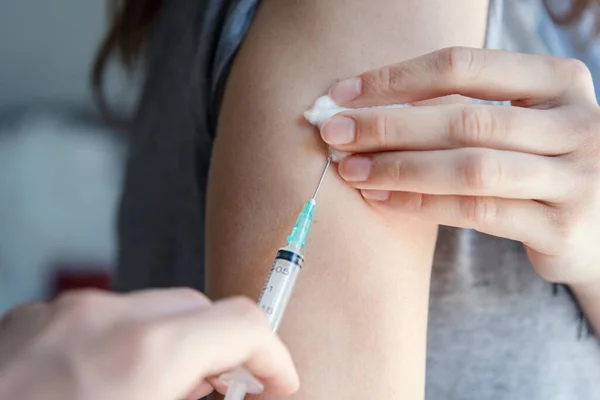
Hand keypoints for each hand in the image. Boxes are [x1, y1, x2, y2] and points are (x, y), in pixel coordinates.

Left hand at [0, 289, 298, 399]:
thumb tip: (234, 392)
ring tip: (157, 394)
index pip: (244, 323)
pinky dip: (123, 344)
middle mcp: (103, 317)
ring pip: (151, 310)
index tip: (276, 385)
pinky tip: (103, 387)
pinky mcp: (26, 319)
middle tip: (219, 398)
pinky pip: (101, 318)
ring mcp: (59, 312)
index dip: (273, 357)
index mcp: (144, 354)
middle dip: (221, 351)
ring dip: (171, 347)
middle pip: (199, 308)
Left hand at [322, 47, 599, 284]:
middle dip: (388, 125)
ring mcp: (574, 178)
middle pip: (464, 118)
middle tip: (334, 132)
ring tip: (351, 169)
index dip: (396, 78)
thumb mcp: (517, 122)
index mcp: (559, 81)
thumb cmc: (539, 162)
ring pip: (470, 168)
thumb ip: (459, 109)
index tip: (343, 93)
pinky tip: (382, 199)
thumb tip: (365, 108)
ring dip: (400, 168)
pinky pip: (477, 213)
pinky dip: (422, 205)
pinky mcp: (560, 228)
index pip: (464, 66)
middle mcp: (575, 124)